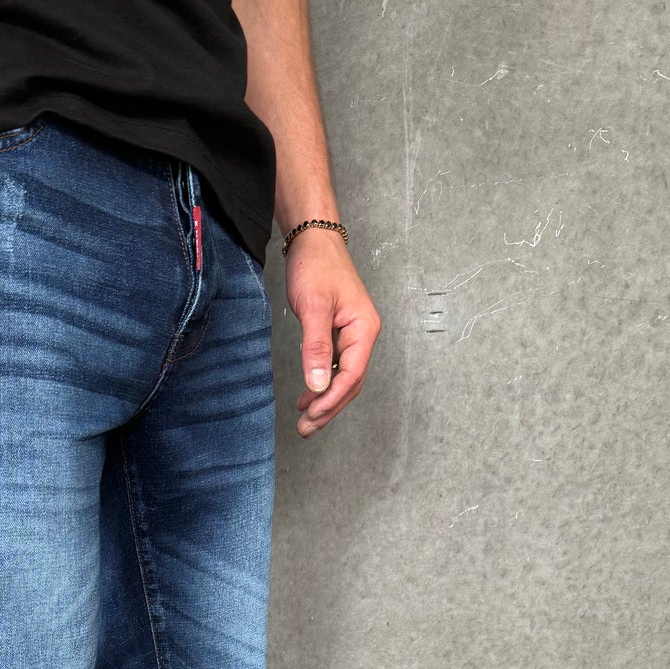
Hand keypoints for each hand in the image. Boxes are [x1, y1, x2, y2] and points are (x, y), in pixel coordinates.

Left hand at [284, 228, 380, 437]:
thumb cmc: (316, 266)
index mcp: (364, 329)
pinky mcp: (341, 332)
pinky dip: (323, 382)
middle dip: (329, 408)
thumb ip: (316, 347)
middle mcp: (364, 334)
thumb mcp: (313, 307)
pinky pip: (336, 366)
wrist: (313, 240)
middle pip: (351, 382)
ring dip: (326, 399)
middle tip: (305, 428)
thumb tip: (318, 384)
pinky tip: (309, 393)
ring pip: (344, 377)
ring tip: (305, 419)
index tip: (311, 416)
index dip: (332, 399)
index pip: (352, 375)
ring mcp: (353, 334)